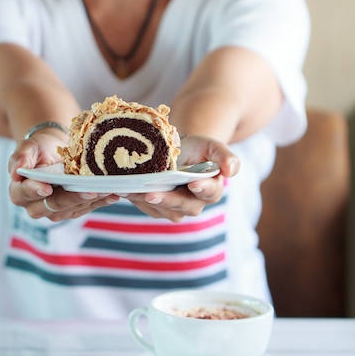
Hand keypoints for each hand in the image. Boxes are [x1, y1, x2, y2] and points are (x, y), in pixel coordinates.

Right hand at [8, 132, 118, 221]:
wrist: (56, 150)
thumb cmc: (40, 148)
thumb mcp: (29, 146)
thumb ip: (20, 157)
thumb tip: (15, 172)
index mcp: (19, 192)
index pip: (25, 194)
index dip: (35, 191)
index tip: (47, 188)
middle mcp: (36, 206)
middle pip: (53, 205)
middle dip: (72, 198)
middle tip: (89, 190)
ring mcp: (56, 210)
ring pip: (73, 209)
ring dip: (90, 200)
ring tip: (105, 190)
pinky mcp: (74, 210)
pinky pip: (87, 208)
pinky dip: (101, 201)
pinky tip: (112, 194)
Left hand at [122, 135, 239, 221]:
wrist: (175, 150)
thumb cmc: (196, 148)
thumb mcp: (211, 145)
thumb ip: (225, 156)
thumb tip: (231, 171)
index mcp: (211, 189)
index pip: (210, 192)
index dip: (202, 188)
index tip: (193, 182)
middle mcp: (194, 203)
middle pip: (183, 206)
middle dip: (167, 200)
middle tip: (152, 194)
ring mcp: (174, 208)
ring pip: (162, 209)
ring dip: (146, 200)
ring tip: (130, 189)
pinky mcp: (156, 208)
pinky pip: (146, 207)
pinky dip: (135, 198)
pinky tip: (124, 188)